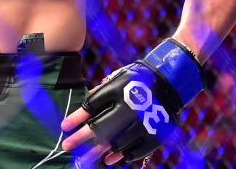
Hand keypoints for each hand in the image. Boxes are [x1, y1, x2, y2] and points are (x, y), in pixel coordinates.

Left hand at [61, 39, 203, 164]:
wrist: (171, 81)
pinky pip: (133, 151)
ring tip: (84, 158)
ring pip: (115, 143)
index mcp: (118, 90)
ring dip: (97, 151)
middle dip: (81, 138)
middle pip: (100, 128)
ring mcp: (142, 123)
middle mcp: (129, 107)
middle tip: (66, 146)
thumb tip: (83, 107)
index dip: (76, 118)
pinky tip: (108, 158)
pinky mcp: (154, 135)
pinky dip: (120, 156)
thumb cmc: (139, 79)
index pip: (91, 106)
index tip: (64, 127)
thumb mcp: (118, 78)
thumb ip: (101, 92)